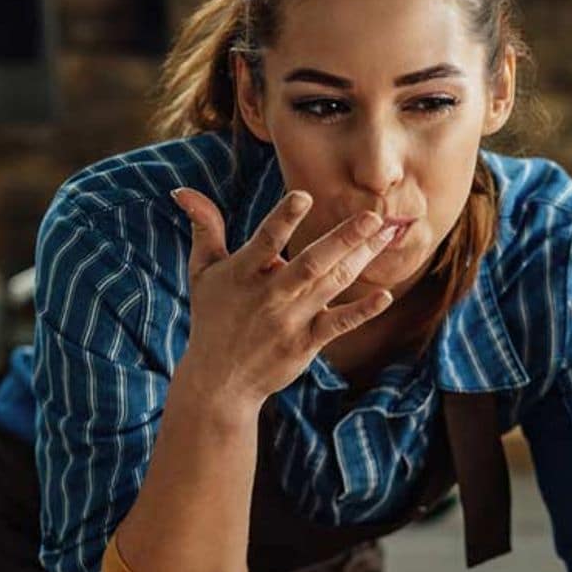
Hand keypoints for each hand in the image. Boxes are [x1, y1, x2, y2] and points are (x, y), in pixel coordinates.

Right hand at [170, 187, 399, 405]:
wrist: (219, 380)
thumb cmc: (213, 317)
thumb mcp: (202, 271)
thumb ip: (204, 228)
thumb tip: (184, 190)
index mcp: (243, 274)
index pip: (265, 241)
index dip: (284, 219)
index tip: (305, 196)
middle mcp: (269, 296)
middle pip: (311, 263)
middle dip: (343, 239)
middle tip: (374, 216)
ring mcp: (290, 321)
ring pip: (330, 285)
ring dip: (360, 259)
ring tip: (387, 235)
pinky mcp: (306, 344)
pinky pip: (338, 325)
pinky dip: (362, 312)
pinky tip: (385, 297)